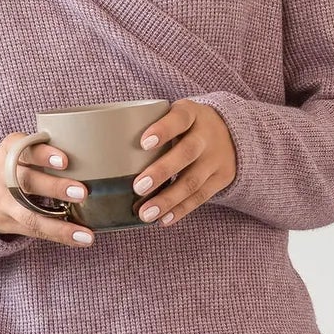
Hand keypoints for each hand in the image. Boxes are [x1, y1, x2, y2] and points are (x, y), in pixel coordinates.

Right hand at [0, 133, 97, 245]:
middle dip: (54, 188)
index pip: (23, 149)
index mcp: (9, 150)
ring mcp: (2, 202)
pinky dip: (59, 235)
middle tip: (83, 192)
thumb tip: (101, 149)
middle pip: (26, 182)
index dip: (43, 155)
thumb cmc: (20, 165)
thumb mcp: (25, 150)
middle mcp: (1, 175)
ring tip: (86, 232)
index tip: (65, 161)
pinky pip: (35, 231)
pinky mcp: (7, 222)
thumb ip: (50, 148)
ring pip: (28, 214)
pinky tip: (81, 238)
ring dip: (59, 225)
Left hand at [130, 100, 236, 224]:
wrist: (232, 133)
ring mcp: (216, 159)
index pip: (179, 118)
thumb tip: (102, 149)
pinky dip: (181, 210)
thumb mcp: (175, 115)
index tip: (142, 144)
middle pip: (187, 153)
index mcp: (191, 114)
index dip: (163, 130)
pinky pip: (201, 197)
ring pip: (193, 181)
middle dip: (162, 171)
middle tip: (138, 187)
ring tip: (145, 213)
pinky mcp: (221, 178)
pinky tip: (163, 220)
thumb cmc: (186, 125)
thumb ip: (148, 125)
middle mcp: (207, 135)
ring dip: (168, 199)